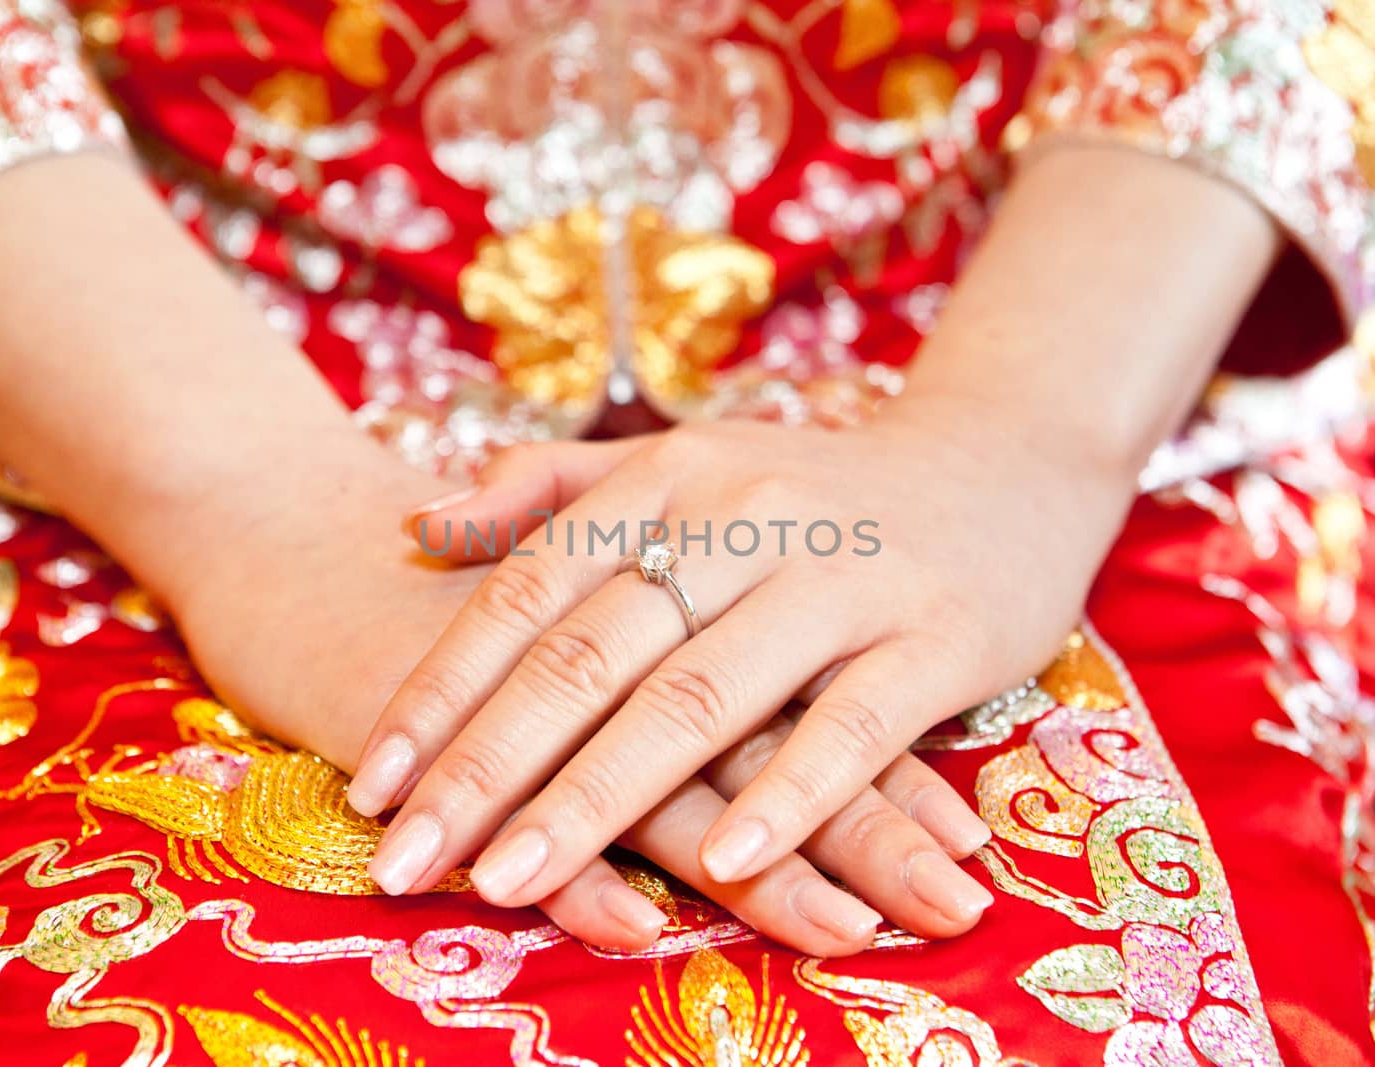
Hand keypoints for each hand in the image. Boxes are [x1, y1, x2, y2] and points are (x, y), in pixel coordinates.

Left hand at [351, 394, 1128, 930]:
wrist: (1002, 462)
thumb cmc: (816, 488)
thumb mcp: (683, 462)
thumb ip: (552, 489)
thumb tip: (416, 526)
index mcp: (671, 479)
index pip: (530, 590)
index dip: (444, 691)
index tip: (372, 783)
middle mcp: (744, 517)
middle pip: (593, 651)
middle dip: (489, 765)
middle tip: (405, 860)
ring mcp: (844, 576)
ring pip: (702, 695)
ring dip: (598, 796)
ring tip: (510, 882)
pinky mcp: (935, 635)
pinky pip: (854, 725)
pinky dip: (789, 794)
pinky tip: (721, 861)